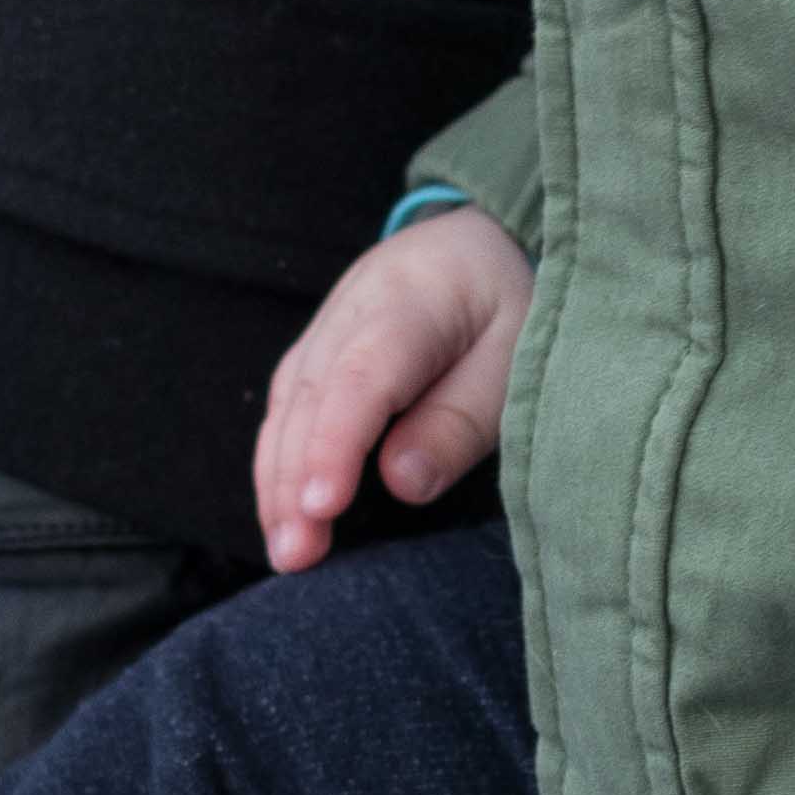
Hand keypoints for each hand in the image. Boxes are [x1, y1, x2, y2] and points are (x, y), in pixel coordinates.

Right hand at [255, 208, 536, 571]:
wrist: (481, 238)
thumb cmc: (511, 302)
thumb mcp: (517, 356)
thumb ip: (461, 420)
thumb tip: (400, 483)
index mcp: (410, 301)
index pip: (360, 378)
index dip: (335, 444)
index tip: (322, 506)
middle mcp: (351, 310)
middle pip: (309, 399)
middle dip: (294, 482)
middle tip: (296, 556)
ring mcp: (326, 329)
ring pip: (286, 408)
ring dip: (277, 483)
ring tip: (286, 553)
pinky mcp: (317, 353)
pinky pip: (287, 409)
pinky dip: (280, 464)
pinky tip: (284, 515)